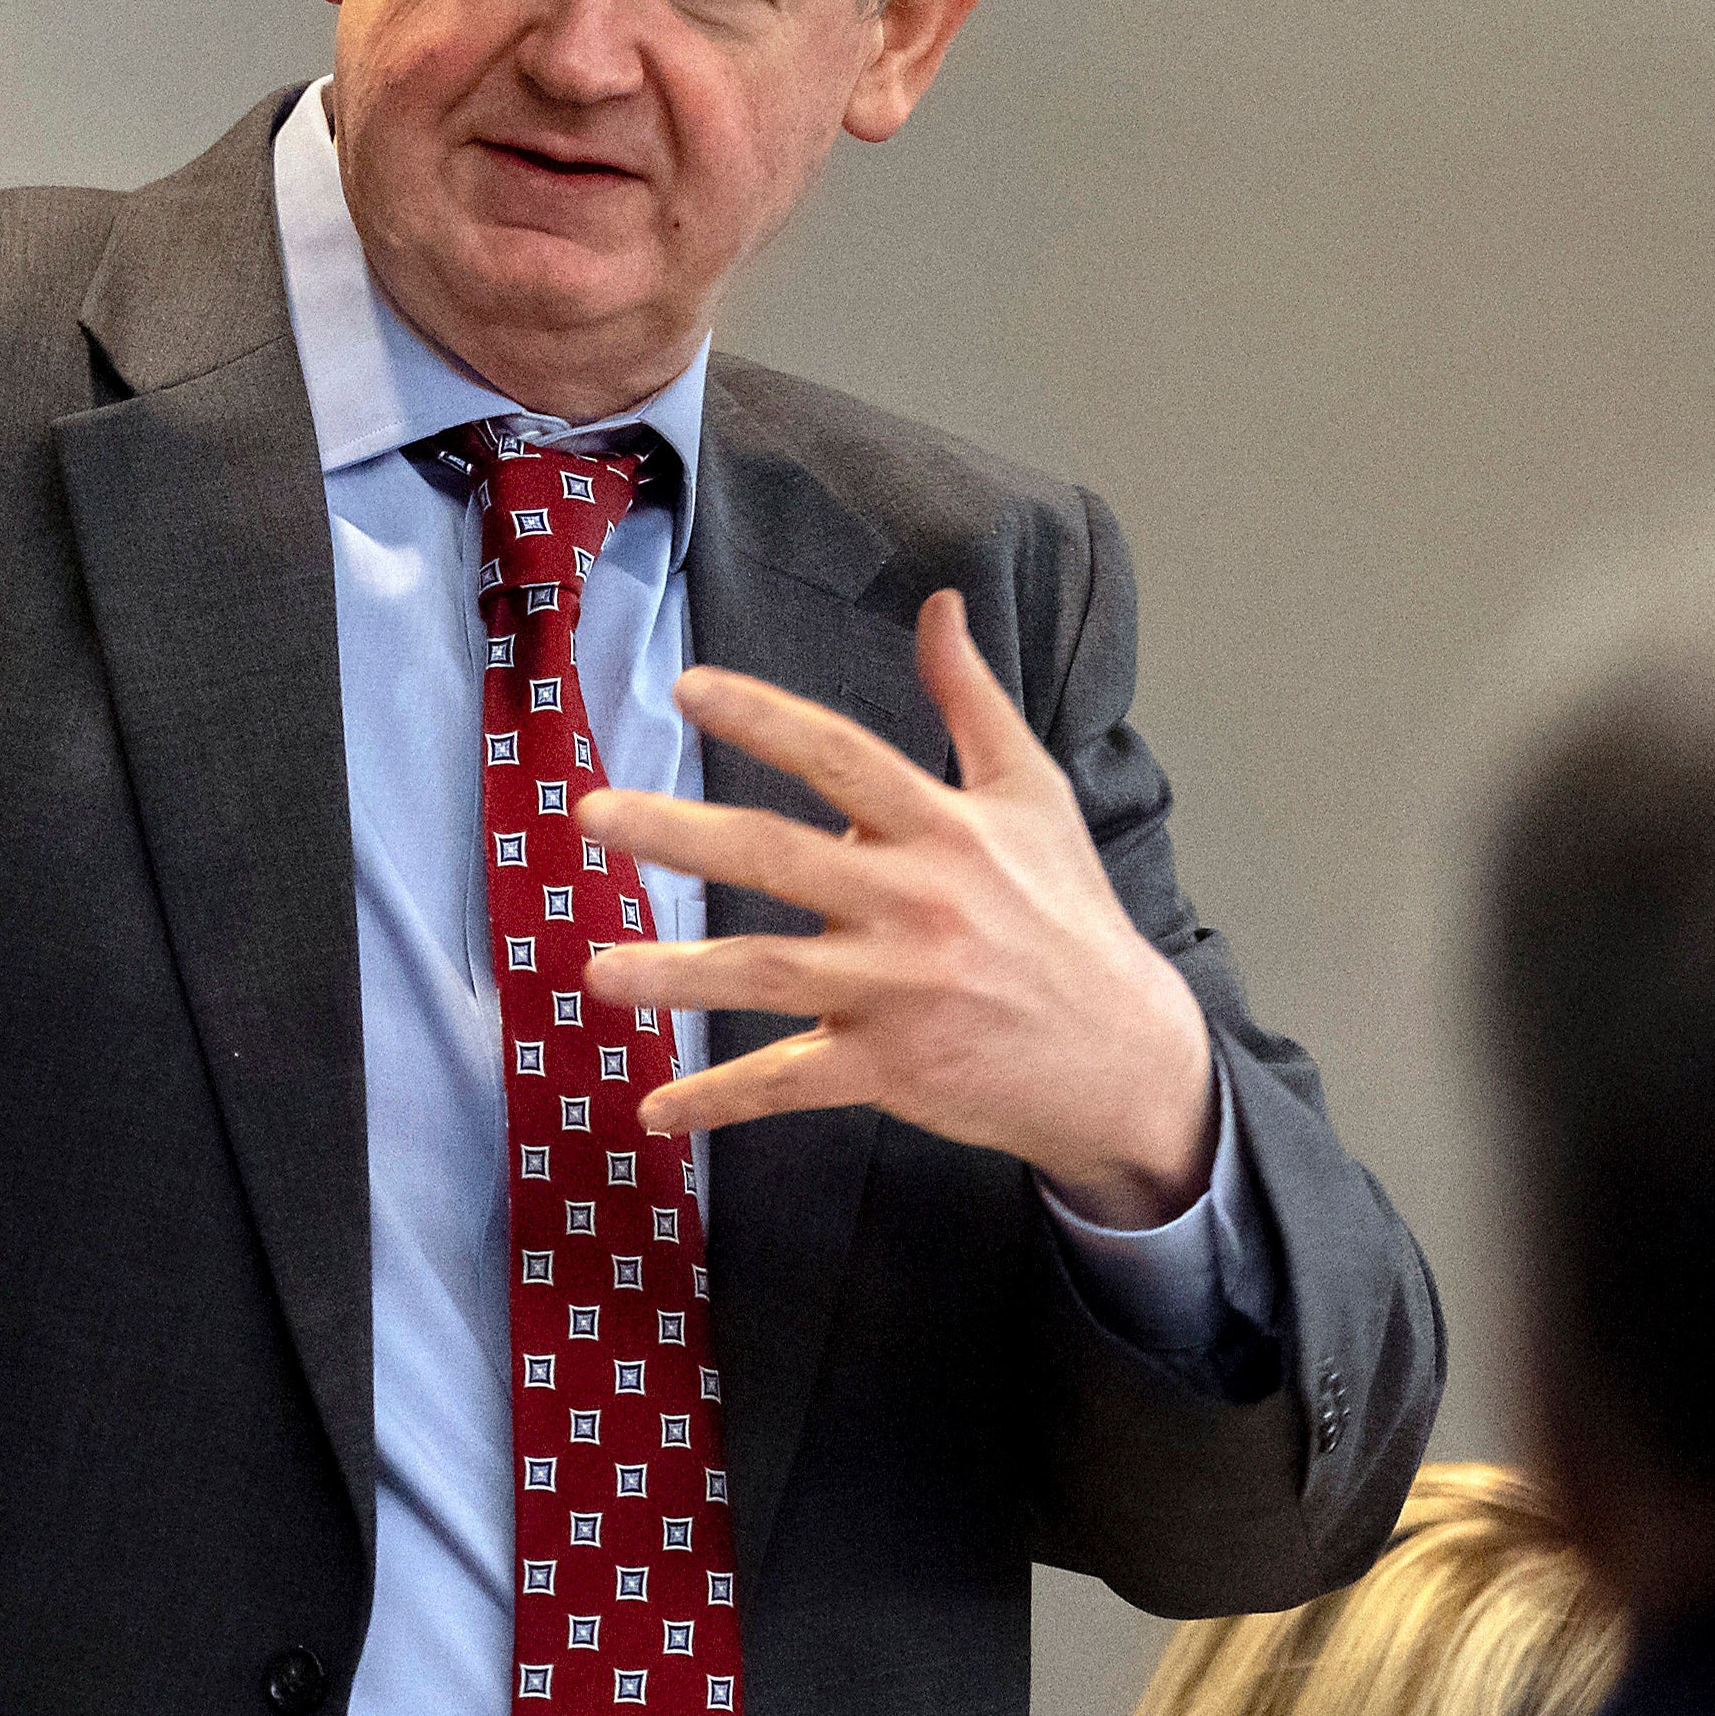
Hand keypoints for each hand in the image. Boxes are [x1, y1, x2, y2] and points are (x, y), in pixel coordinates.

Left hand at [575, 591, 1217, 1215]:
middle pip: (778, 856)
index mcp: (943, 827)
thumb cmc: (1068, 916)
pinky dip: (718, 1102)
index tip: (685, 688)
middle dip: (677, 833)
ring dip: (675, 975)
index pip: (839, 755)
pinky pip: (787, 1085)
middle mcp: (915, 903)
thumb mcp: (1034, 796)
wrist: (1123, 1056)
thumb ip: (972, 699)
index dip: (762, 716)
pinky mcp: (889, 1068)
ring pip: (767, 973)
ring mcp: (897, 991)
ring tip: (595, 970)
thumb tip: (940, 605)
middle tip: (590, 813)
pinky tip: (652, 1110)